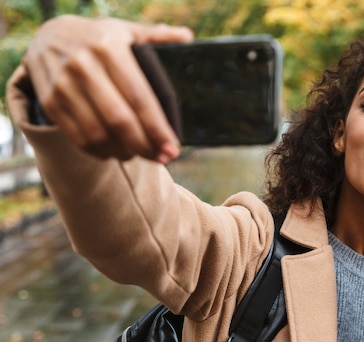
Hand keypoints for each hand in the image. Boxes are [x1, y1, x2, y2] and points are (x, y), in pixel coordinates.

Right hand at [23, 15, 193, 162]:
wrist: (43, 37)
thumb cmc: (97, 39)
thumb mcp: (125, 31)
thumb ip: (156, 36)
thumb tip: (188, 37)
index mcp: (109, 48)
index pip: (140, 97)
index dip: (158, 128)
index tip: (173, 147)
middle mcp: (84, 66)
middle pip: (120, 120)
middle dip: (145, 146)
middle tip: (161, 157)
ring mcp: (63, 85)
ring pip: (98, 134)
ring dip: (123, 152)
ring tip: (139, 155)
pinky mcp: (50, 102)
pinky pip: (78, 138)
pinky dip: (100, 152)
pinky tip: (115, 152)